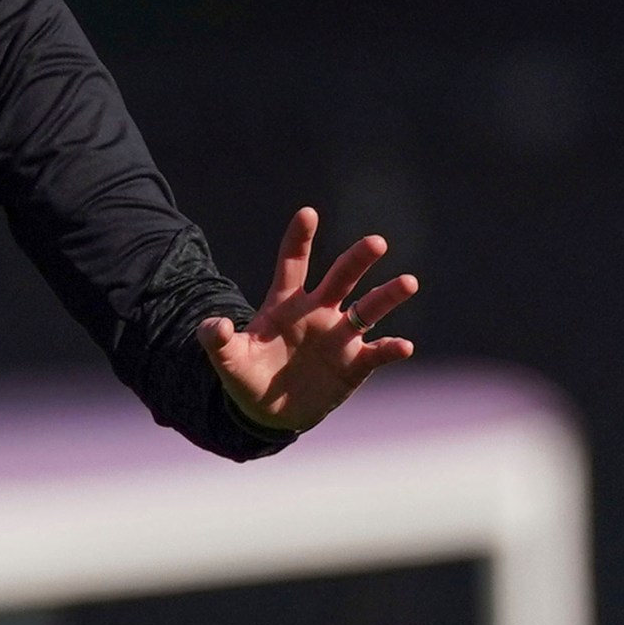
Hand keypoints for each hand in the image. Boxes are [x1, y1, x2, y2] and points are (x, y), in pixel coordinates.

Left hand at [200, 206, 417, 432]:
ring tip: (408, 282)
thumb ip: (216, 340)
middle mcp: (318, 313)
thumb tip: (216, 325)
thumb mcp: (227, 359)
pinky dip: (391, 349)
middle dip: (357, 259)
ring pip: (368, 309)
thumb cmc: (247, 376)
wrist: (269, 411)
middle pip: (341, 278)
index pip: (293, 264)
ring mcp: (339, 337)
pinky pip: (377, 352)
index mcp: (285, 304)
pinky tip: (403, 346)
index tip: (307, 213)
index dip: (299, 239)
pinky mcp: (354, 365)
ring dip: (387, 296)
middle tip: (376, 242)